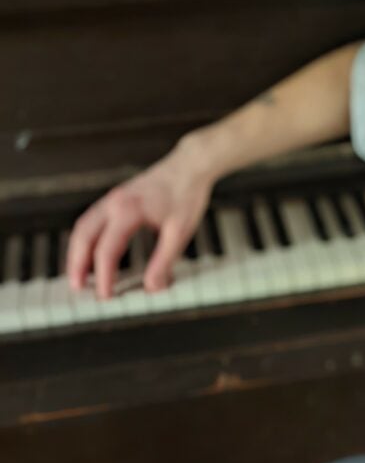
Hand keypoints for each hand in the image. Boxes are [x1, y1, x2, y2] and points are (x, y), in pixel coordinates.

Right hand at [66, 148, 213, 299]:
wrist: (190, 166)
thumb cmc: (186, 194)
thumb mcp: (180, 231)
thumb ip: (164, 260)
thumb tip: (152, 287)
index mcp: (128, 211)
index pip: (106, 250)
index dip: (103, 276)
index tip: (105, 296)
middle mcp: (114, 203)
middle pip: (83, 236)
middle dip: (77, 264)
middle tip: (78, 289)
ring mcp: (112, 199)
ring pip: (83, 227)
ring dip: (77, 252)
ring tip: (79, 275)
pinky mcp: (116, 198)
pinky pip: (91, 220)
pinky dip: (85, 239)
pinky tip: (90, 252)